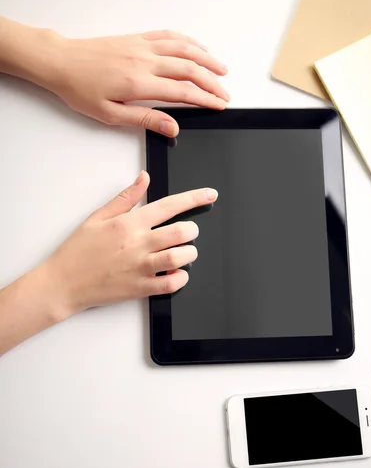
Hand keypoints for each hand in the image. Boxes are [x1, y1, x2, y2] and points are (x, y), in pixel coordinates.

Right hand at [44, 171, 217, 317]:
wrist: (63, 282)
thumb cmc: (78, 250)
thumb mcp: (98, 217)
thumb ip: (125, 198)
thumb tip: (144, 178)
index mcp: (129, 223)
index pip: (169, 205)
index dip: (194, 198)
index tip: (209, 195)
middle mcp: (138, 243)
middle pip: (181, 232)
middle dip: (192, 230)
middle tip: (188, 233)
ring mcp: (140, 267)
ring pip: (180, 257)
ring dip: (189, 253)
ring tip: (184, 253)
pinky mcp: (140, 288)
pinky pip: (171, 284)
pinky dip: (181, 278)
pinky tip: (178, 274)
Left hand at [52, 30, 228, 135]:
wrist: (62, 62)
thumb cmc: (81, 89)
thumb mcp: (111, 115)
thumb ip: (145, 119)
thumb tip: (173, 127)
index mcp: (138, 83)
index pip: (182, 92)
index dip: (205, 99)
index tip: (220, 105)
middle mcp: (144, 61)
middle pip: (189, 70)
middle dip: (212, 82)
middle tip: (225, 94)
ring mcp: (142, 46)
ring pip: (184, 49)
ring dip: (206, 59)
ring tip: (222, 69)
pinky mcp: (137, 39)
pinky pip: (169, 36)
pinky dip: (188, 41)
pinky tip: (197, 48)